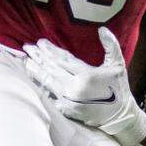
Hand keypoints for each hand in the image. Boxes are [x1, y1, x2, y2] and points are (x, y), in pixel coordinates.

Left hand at [23, 27, 145, 145]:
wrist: (120, 116)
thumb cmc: (119, 88)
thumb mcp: (118, 64)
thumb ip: (111, 45)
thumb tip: (102, 29)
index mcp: (87, 75)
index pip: (63, 59)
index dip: (50, 50)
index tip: (40, 42)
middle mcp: (75, 87)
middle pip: (52, 69)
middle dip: (39, 57)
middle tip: (27, 47)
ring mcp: (69, 100)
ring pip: (48, 82)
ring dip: (36, 70)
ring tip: (26, 61)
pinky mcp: (67, 110)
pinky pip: (51, 95)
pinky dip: (41, 86)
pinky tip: (34, 79)